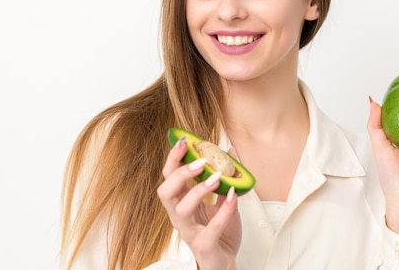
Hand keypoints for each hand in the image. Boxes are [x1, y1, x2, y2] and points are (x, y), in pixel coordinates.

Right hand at [157, 138, 240, 269]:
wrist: (226, 262)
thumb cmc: (220, 233)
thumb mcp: (222, 200)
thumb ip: (224, 179)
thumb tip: (230, 152)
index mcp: (180, 202)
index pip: (168, 176)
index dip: (173, 158)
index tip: (184, 141)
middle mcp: (179, 216)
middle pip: (166, 191)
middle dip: (180, 172)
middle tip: (200, 161)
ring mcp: (189, 232)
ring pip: (181, 209)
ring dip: (198, 190)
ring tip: (216, 178)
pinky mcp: (204, 245)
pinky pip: (211, 229)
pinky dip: (224, 210)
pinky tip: (232, 197)